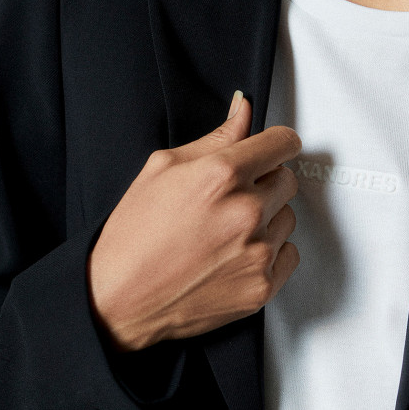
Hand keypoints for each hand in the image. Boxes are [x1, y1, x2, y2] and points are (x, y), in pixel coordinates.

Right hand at [87, 91, 301, 350]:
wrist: (121, 299)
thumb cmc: (133, 235)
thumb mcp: (162, 169)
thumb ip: (216, 138)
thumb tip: (242, 110)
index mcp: (222, 174)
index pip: (284, 143)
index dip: (275, 144)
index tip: (269, 151)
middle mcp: (246, 211)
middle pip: (288, 180)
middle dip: (264, 183)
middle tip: (228, 200)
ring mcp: (257, 251)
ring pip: (287, 218)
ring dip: (265, 220)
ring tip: (224, 232)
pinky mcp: (263, 285)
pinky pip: (288, 254)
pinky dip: (268, 254)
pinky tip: (233, 256)